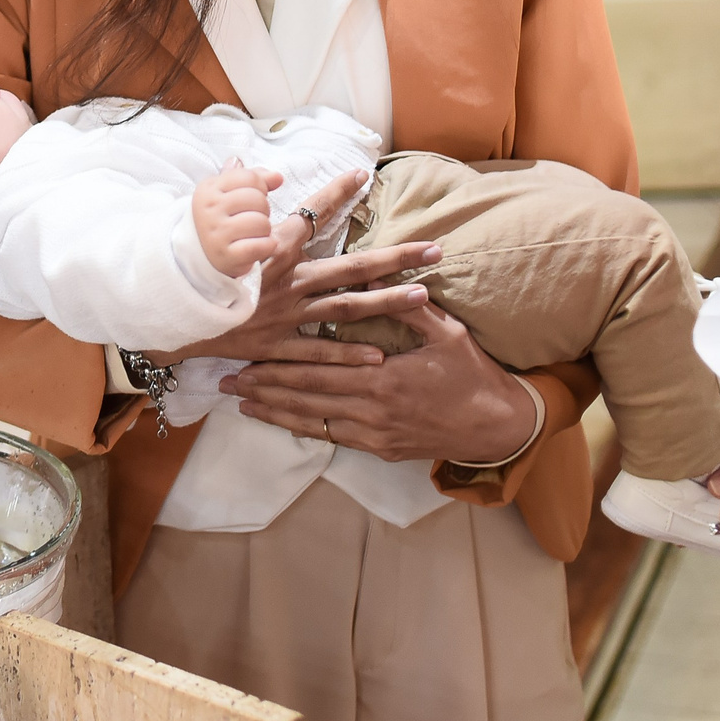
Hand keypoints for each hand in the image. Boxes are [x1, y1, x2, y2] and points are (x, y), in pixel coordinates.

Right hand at [159, 172, 429, 366]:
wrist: (170, 318)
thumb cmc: (194, 271)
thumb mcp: (207, 228)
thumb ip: (232, 195)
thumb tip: (241, 160)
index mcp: (270, 249)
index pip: (310, 214)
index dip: (336, 193)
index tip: (364, 174)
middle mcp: (286, 280)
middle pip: (351, 265)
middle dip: (396, 256)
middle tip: (435, 249)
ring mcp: (286, 315)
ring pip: (346, 307)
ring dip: (387, 301)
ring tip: (424, 295)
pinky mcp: (278, 346)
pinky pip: (318, 351)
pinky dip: (347, 355)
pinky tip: (379, 357)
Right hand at [192, 165, 281, 278]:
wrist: (200, 251)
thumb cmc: (220, 217)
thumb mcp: (229, 191)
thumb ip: (255, 178)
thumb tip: (278, 177)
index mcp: (208, 189)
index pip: (249, 177)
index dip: (260, 187)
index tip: (252, 197)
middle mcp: (209, 210)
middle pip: (257, 199)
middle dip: (263, 209)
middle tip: (253, 218)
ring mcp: (216, 234)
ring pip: (261, 223)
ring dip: (265, 230)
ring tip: (254, 233)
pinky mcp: (226, 256)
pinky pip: (260, 246)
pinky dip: (267, 245)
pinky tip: (260, 245)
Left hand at [226, 303, 539, 463]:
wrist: (494, 426)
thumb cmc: (471, 374)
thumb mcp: (445, 332)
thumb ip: (406, 306)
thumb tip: (380, 273)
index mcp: (382, 376)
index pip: (317, 368)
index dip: (278, 365)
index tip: (246, 357)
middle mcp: (371, 408)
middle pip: (304, 395)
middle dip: (262, 388)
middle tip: (225, 381)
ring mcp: (373, 432)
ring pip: (311, 419)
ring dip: (272, 411)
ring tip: (239, 404)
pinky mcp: (378, 447)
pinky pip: (331, 436)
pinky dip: (301, 428)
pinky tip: (279, 422)